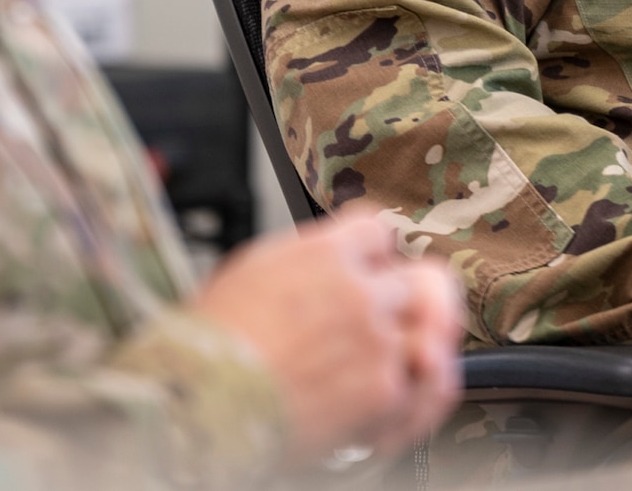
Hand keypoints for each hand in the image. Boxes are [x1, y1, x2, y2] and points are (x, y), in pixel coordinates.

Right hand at [193, 214, 462, 461]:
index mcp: (327, 252)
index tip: (368, 271)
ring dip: (415, 343)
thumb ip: (305, 256)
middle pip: (418, 277)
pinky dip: (419, 393)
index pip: (379, 231)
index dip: (373, 254)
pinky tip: (396, 396)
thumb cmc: (211, 342)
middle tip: (392, 318)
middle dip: (404, 298)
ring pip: (431, 329)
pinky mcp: (383, 388)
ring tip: (393, 360)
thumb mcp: (252, 268)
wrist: (200, 399)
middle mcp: (360, 290)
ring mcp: (377, 339)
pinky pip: (429, 386)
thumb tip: (329, 258)